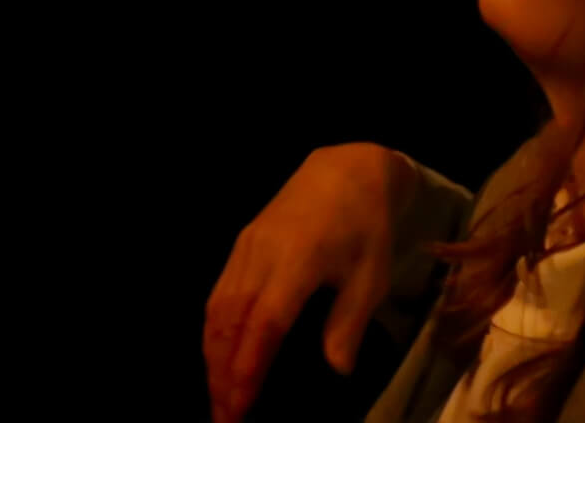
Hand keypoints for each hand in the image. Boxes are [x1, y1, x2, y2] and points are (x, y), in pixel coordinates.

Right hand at [201, 144, 420, 421]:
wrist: (345, 169)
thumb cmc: (366, 226)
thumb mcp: (371, 276)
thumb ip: (349, 322)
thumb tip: (337, 370)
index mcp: (297, 262)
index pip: (264, 322)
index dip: (248, 364)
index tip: (240, 403)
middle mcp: (261, 255)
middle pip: (230, 320)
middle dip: (222, 370)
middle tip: (221, 415)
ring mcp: (246, 248)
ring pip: (218, 307)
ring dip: (213, 353)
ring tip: (216, 394)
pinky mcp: (241, 244)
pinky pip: (219, 292)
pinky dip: (213, 329)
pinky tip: (216, 353)